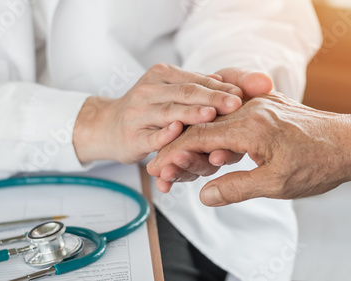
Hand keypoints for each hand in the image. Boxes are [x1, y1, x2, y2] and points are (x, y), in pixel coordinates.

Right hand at [73, 63, 243, 163]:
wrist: (108, 127)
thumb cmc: (148, 108)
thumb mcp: (170, 91)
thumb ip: (197, 85)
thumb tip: (225, 81)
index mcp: (162, 74)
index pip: (196, 80)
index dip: (220, 88)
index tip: (242, 94)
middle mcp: (149, 90)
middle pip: (185, 93)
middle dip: (212, 98)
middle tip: (236, 103)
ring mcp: (139, 113)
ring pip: (169, 112)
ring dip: (191, 114)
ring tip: (212, 114)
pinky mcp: (133, 137)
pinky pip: (151, 136)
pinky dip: (164, 135)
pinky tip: (177, 132)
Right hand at [148, 92, 350, 205]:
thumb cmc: (320, 163)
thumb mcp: (277, 183)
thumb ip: (236, 188)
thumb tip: (205, 195)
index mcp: (251, 125)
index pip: (198, 137)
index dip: (174, 154)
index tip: (159, 168)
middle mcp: (251, 109)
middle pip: (202, 127)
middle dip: (180, 150)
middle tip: (166, 171)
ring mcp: (259, 106)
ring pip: (216, 124)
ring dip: (199, 145)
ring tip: (188, 167)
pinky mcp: (266, 109)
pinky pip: (232, 121)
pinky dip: (218, 137)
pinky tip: (215, 153)